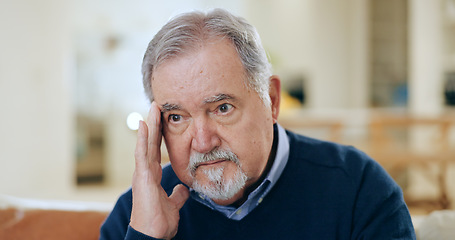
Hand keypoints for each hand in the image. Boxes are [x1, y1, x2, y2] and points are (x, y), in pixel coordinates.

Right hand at [130, 101, 189, 238]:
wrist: (152, 234)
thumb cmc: (159, 221)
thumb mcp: (173, 203)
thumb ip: (177, 195)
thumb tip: (183, 189)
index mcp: (151, 175)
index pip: (156, 150)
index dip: (159, 135)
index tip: (163, 119)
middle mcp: (145, 170)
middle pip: (151, 142)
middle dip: (155, 123)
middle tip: (157, 105)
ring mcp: (142, 172)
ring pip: (146, 143)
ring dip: (150, 124)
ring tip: (152, 107)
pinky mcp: (141, 176)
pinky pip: (142, 153)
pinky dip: (143, 137)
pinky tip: (144, 123)